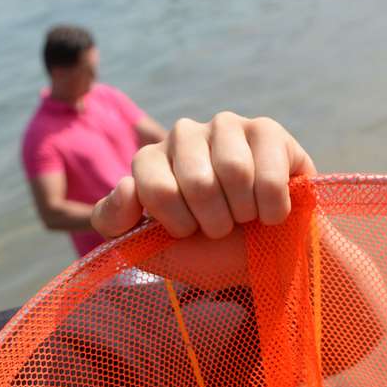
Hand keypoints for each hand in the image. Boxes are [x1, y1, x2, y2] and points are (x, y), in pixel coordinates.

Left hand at [92, 112, 316, 240]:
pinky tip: (270, 211)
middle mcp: (182, 134)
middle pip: (198, 182)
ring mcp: (224, 126)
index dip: (178, 223)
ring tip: (244, 217)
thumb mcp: (150, 247)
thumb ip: (114, 221)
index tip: (187, 231)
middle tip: (220, 227)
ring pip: (235, 172)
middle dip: (214, 221)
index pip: (156, 190)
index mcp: (148, 161)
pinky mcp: (266, 129)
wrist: (261, 260)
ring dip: (244, 213)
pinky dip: (272, 208)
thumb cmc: (203, 251)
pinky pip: (269, 174)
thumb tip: (128, 187)